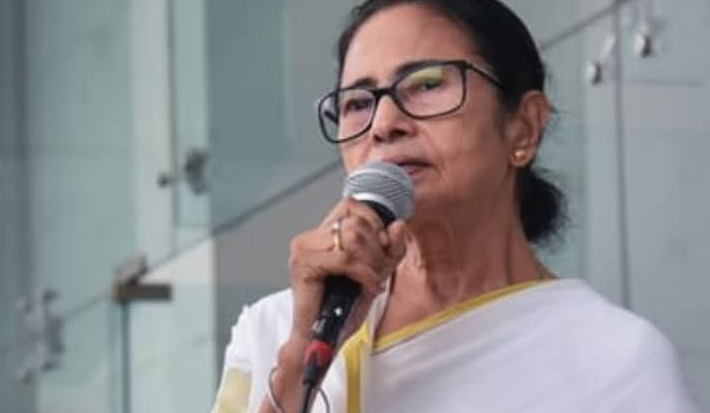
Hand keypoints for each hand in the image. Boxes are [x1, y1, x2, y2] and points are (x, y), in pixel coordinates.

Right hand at [285, 197, 406, 353]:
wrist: (322, 340)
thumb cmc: (343, 311)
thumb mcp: (377, 271)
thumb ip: (390, 248)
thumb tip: (398, 225)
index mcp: (323, 234)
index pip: (355, 205)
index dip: (376, 226)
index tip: (380, 252)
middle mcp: (310, 237)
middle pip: (358, 222)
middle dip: (377, 249)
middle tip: (376, 273)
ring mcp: (304, 249)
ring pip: (353, 236)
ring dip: (371, 262)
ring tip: (369, 281)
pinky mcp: (304, 264)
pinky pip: (345, 258)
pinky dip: (364, 274)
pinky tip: (367, 286)